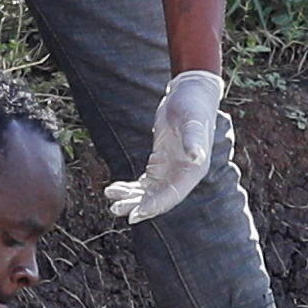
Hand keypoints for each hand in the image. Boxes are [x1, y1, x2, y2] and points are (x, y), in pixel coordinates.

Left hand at [102, 69, 226, 224]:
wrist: (189, 92)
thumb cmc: (193, 105)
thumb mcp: (191, 120)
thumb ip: (193, 140)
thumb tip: (197, 156)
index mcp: (194, 170)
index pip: (171, 196)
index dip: (153, 207)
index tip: (134, 215)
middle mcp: (183, 175)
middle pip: (158, 199)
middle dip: (137, 206)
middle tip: (115, 209)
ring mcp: (171, 170)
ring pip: (149, 193)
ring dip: (130, 198)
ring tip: (110, 198)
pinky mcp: (159, 163)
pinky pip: (143, 182)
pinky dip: (129, 187)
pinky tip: (113, 188)